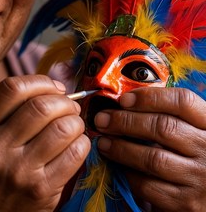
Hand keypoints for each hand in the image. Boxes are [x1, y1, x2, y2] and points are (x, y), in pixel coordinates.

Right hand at [0, 75, 89, 211]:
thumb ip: (3, 110)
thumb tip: (51, 88)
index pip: (12, 89)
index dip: (41, 82)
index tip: (54, 87)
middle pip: (41, 105)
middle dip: (64, 100)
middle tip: (69, 106)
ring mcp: (18, 170)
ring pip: (62, 127)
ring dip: (76, 120)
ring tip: (73, 124)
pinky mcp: (40, 190)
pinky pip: (74, 154)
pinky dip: (82, 142)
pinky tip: (76, 144)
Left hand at [94, 87, 205, 211]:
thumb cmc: (196, 156)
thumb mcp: (192, 131)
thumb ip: (170, 116)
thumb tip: (126, 103)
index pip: (183, 101)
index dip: (150, 97)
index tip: (124, 99)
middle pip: (163, 127)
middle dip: (125, 121)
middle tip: (102, 119)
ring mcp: (200, 179)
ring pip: (152, 158)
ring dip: (121, 148)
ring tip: (103, 142)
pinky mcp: (187, 204)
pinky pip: (150, 186)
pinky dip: (129, 174)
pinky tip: (119, 166)